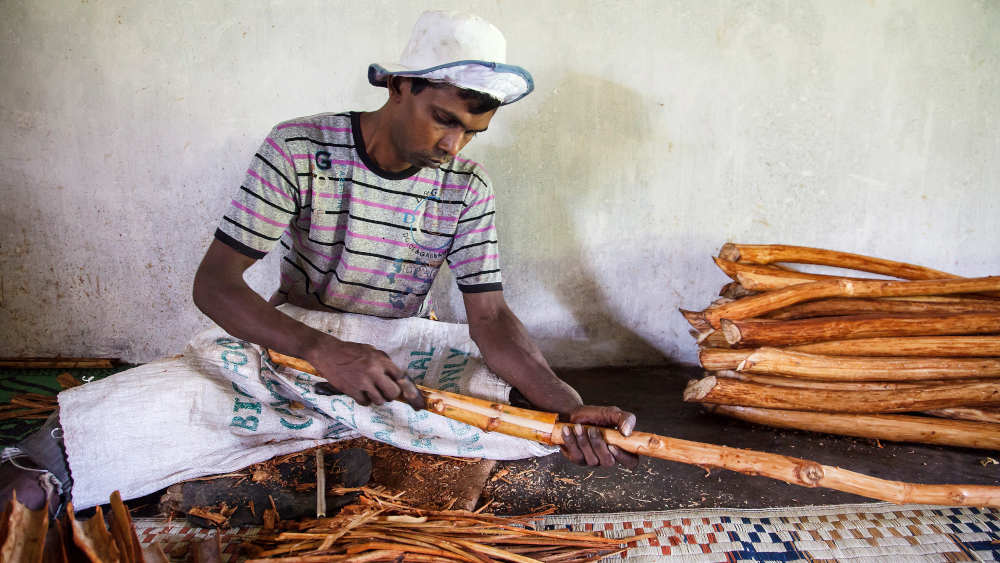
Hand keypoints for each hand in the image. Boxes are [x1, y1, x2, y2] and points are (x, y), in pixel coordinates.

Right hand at [307, 339, 424, 409]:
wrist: (327, 353)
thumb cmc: (349, 350)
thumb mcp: (370, 350)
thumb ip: (383, 360)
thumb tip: (396, 373)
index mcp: (380, 360)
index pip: (400, 376)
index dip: (404, 385)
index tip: (406, 391)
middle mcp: (374, 371)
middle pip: (393, 392)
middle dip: (391, 394)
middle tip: (385, 392)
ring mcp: (363, 382)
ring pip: (380, 400)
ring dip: (378, 399)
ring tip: (372, 393)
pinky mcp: (352, 390)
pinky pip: (365, 403)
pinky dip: (365, 401)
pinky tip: (362, 394)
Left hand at [559, 405, 638, 468]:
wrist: (573, 414)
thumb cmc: (596, 415)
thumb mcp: (612, 413)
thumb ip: (626, 419)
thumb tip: (627, 433)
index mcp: (621, 448)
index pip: (631, 462)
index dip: (624, 457)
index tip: (613, 445)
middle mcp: (608, 457)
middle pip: (609, 462)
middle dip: (599, 445)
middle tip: (592, 429)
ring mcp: (593, 460)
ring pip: (592, 460)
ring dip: (584, 441)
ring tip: (578, 426)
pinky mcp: (578, 459)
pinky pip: (576, 456)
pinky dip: (571, 441)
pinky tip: (567, 430)